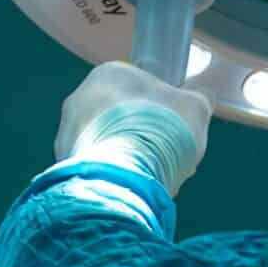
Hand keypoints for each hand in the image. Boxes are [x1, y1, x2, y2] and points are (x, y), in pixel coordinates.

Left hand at [54, 60, 211, 195]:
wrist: (126, 176)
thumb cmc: (161, 130)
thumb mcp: (195, 108)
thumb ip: (199, 98)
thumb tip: (204, 96)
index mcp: (109, 74)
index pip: (138, 89)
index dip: (162, 111)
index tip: (175, 131)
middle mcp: (79, 99)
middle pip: (120, 119)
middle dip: (143, 138)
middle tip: (165, 159)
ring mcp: (66, 134)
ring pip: (107, 147)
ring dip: (128, 161)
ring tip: (150, 180)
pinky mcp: (63, 167)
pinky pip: (95, 171)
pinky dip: (112, 180)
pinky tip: (131, 192)